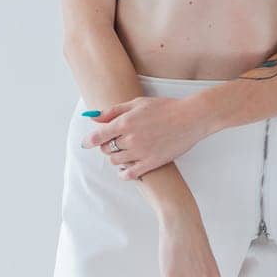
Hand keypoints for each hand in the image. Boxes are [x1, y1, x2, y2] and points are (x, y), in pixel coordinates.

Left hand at [82, 95, 211, 180]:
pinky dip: (124, 173)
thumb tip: (95, 117)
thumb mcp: (138, 103)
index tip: (86, 143)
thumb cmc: (165, 107)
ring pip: (116, 161)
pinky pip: (130, 174)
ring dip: (115, 157)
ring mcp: (141, 152)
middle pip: (106, 149)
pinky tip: (125, 169)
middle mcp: (130, 139)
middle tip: (114, 141)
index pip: (98, 136)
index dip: (89, 141)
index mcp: (125, 123)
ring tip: (123, 152)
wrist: (190, 118)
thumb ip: (115, 111)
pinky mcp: (151, 163)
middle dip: (107, 145)